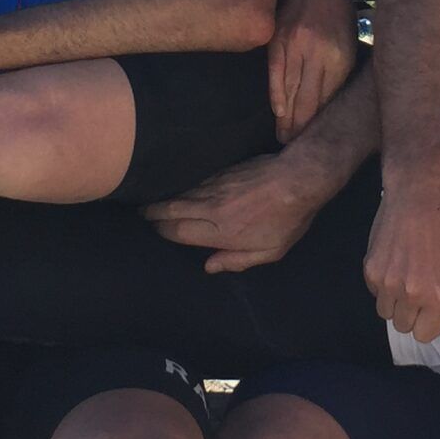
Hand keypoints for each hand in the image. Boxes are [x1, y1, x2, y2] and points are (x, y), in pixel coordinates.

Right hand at [147, 147, 335, 271]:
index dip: (163, 231)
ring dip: (166, 198)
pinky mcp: (224, 171)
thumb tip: (209, 267)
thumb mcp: (269, 251)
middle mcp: (212, 208)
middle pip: (173, 209)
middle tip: (142, 214)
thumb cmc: (287, 219)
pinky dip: (185, 186)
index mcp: (221, 231)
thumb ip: (236, 261)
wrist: (298, 178)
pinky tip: (181, 188)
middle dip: (154, 212)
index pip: (180, 231)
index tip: (153, 230)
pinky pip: (197, 181)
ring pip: (183, 193)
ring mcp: (217, 186)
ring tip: (153, 203)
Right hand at [268, 0, 358, 139]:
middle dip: (300, 127)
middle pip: (307, 101)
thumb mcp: (350, 41)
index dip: (320, 123)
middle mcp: (318, 54)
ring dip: (287, 118)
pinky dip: (277, 97)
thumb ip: (341, 72)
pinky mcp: (278, 41)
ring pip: (290, 91)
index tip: (315, 141)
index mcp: (340, 56)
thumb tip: (330, 105)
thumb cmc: (337, 12)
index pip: (328, 100)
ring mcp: (295, 47)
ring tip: (284, 136)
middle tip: (295, 146)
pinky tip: (278, 112)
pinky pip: (276, 75)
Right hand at [365, 189, 439, 341]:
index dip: (425, 324)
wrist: (419, 200)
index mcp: (439, 298)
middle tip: (414, 292)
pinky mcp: (371, 271)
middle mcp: (413, 295)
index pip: (425, 335)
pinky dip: (382, 283)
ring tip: (403, 278)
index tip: (426, 312)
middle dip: (409, 313)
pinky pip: (374, 292)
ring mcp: (389, 283)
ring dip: (393, 301)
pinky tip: (393, 262)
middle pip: (402, 326)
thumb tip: (435, 322)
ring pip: (385, 312)